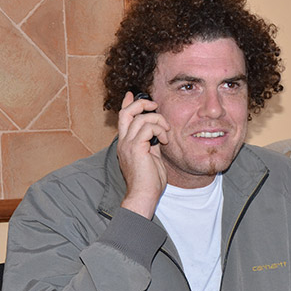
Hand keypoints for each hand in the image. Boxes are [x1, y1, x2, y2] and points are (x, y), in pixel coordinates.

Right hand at [116, 91, 169, 218]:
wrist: (144, 196)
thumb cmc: (149, 182)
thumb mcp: (152, 158)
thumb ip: (152, 144)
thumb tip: (158, 135)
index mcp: (126, 144)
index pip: (123, 118)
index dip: (127, 104)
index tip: (132, 94)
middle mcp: (123, 142)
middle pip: (126, 112)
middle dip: (141, 103)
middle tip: (154, 105)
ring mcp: (128, 144)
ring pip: (141, 118)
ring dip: (158, 121)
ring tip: (167, 133)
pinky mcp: (136, 147)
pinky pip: (148, 127)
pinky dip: (160, 130)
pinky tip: (165, 140)